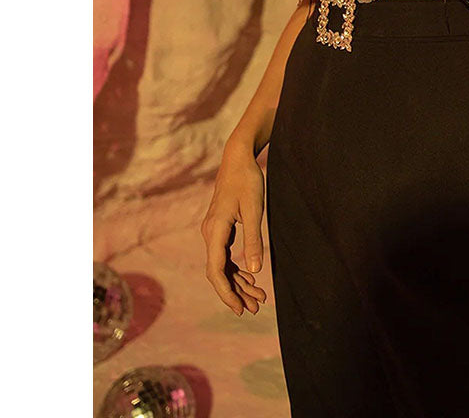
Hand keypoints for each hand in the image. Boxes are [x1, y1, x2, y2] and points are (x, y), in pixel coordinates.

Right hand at [200, 144, 267, 315]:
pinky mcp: (220, 229)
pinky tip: (250, 279)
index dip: (227, 292)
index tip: (239, 309)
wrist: (237, 159)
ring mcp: (213, 232)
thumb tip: (255, 271)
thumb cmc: (247, 181)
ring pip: (222, 265)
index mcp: (215, 231)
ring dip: (239, 282)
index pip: (216, 270)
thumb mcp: (255, 209)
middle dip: (236, 292)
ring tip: (258, 298)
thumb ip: (254, 240)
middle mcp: (210, 234)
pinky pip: (225, 255)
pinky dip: (237, 269)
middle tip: (255, 308)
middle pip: (219, 272)